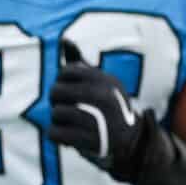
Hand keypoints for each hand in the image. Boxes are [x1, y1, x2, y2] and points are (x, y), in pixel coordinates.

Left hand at [49, 42, 185, 184]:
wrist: (130, 144)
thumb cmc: (107, 110)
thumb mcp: (100, 84)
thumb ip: (81, 64)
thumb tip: (66, 40)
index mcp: (106, 81)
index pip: (65, 72)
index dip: (61, 81)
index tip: (69, 91)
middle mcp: (105, 98)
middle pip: (56, 91)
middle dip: (55, 100)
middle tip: (64, 108)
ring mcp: (100, 120)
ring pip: (55, 113)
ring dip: (57, 120)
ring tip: (68, 124)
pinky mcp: (92, 142)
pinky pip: (55, 133)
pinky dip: (56, 136)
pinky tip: (65, 136)